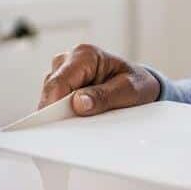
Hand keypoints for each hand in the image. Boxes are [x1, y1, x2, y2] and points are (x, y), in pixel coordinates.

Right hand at [38, 44, 160, 115]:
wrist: (141, 84)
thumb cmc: (136, 83)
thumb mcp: (129, 90)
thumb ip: (104, 96)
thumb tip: (78, 103)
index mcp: (85, 55)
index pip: (59, 82)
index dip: (54, 106)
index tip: (57, 126)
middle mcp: (68, 60)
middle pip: (51, 91)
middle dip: (58, 113)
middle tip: (72, 134)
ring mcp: (62, 73)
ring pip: (50, 99)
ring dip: (63, 115)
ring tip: (83, 125)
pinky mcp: (61, 86)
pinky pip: (54, 104)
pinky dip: (65, 116)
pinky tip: (78, 123)